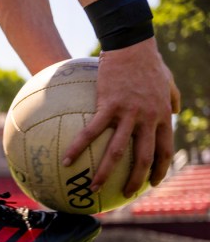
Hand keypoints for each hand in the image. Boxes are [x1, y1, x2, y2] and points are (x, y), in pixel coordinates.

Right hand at [63, 38, 179, 197]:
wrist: (132, 45)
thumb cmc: (149, 61)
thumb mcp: (168, 80)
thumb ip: (172, 97)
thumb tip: (175, 110)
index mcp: (161, 116)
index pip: (164, 150)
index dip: (160, 170)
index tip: (152, 184)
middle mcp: (147, 118)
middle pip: (142, 157)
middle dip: (133, 181)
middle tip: (123, 196)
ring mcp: (128, 113)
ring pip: (117, 151)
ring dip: (104, 173)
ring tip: (92, 188)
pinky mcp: (108, 105)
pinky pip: (91, 132)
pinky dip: (78, 148)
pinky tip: (66, 160)